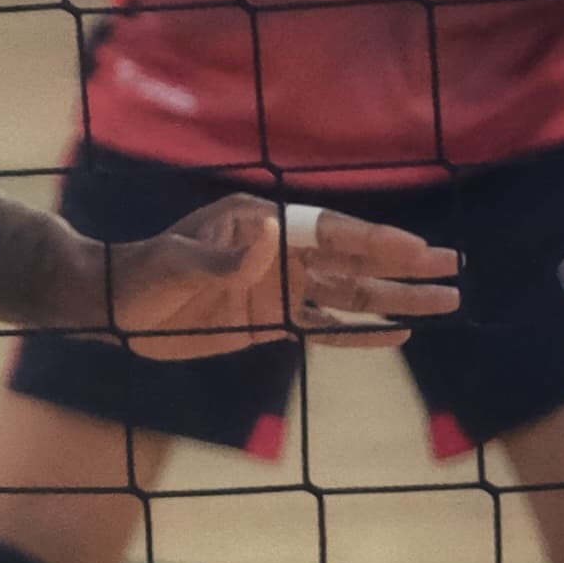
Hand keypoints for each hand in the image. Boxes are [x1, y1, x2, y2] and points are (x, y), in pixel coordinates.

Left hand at [109, 193, 460, 350]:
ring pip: (349, 295)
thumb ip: (225, 256)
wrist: (112, 309)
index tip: (415, 248)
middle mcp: (279, 255)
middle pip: (352, 260)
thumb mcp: (177, 262)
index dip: (373, 241)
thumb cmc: (141, 274)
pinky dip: (359, 335)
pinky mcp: (270, 324)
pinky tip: (396, 336)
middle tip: (451, 267)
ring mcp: (278, 290)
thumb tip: (270, 233)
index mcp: (261, 226)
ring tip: (444, 302)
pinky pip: (324, 330)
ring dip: (395, 300)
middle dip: (402, 264)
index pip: (328, 232)